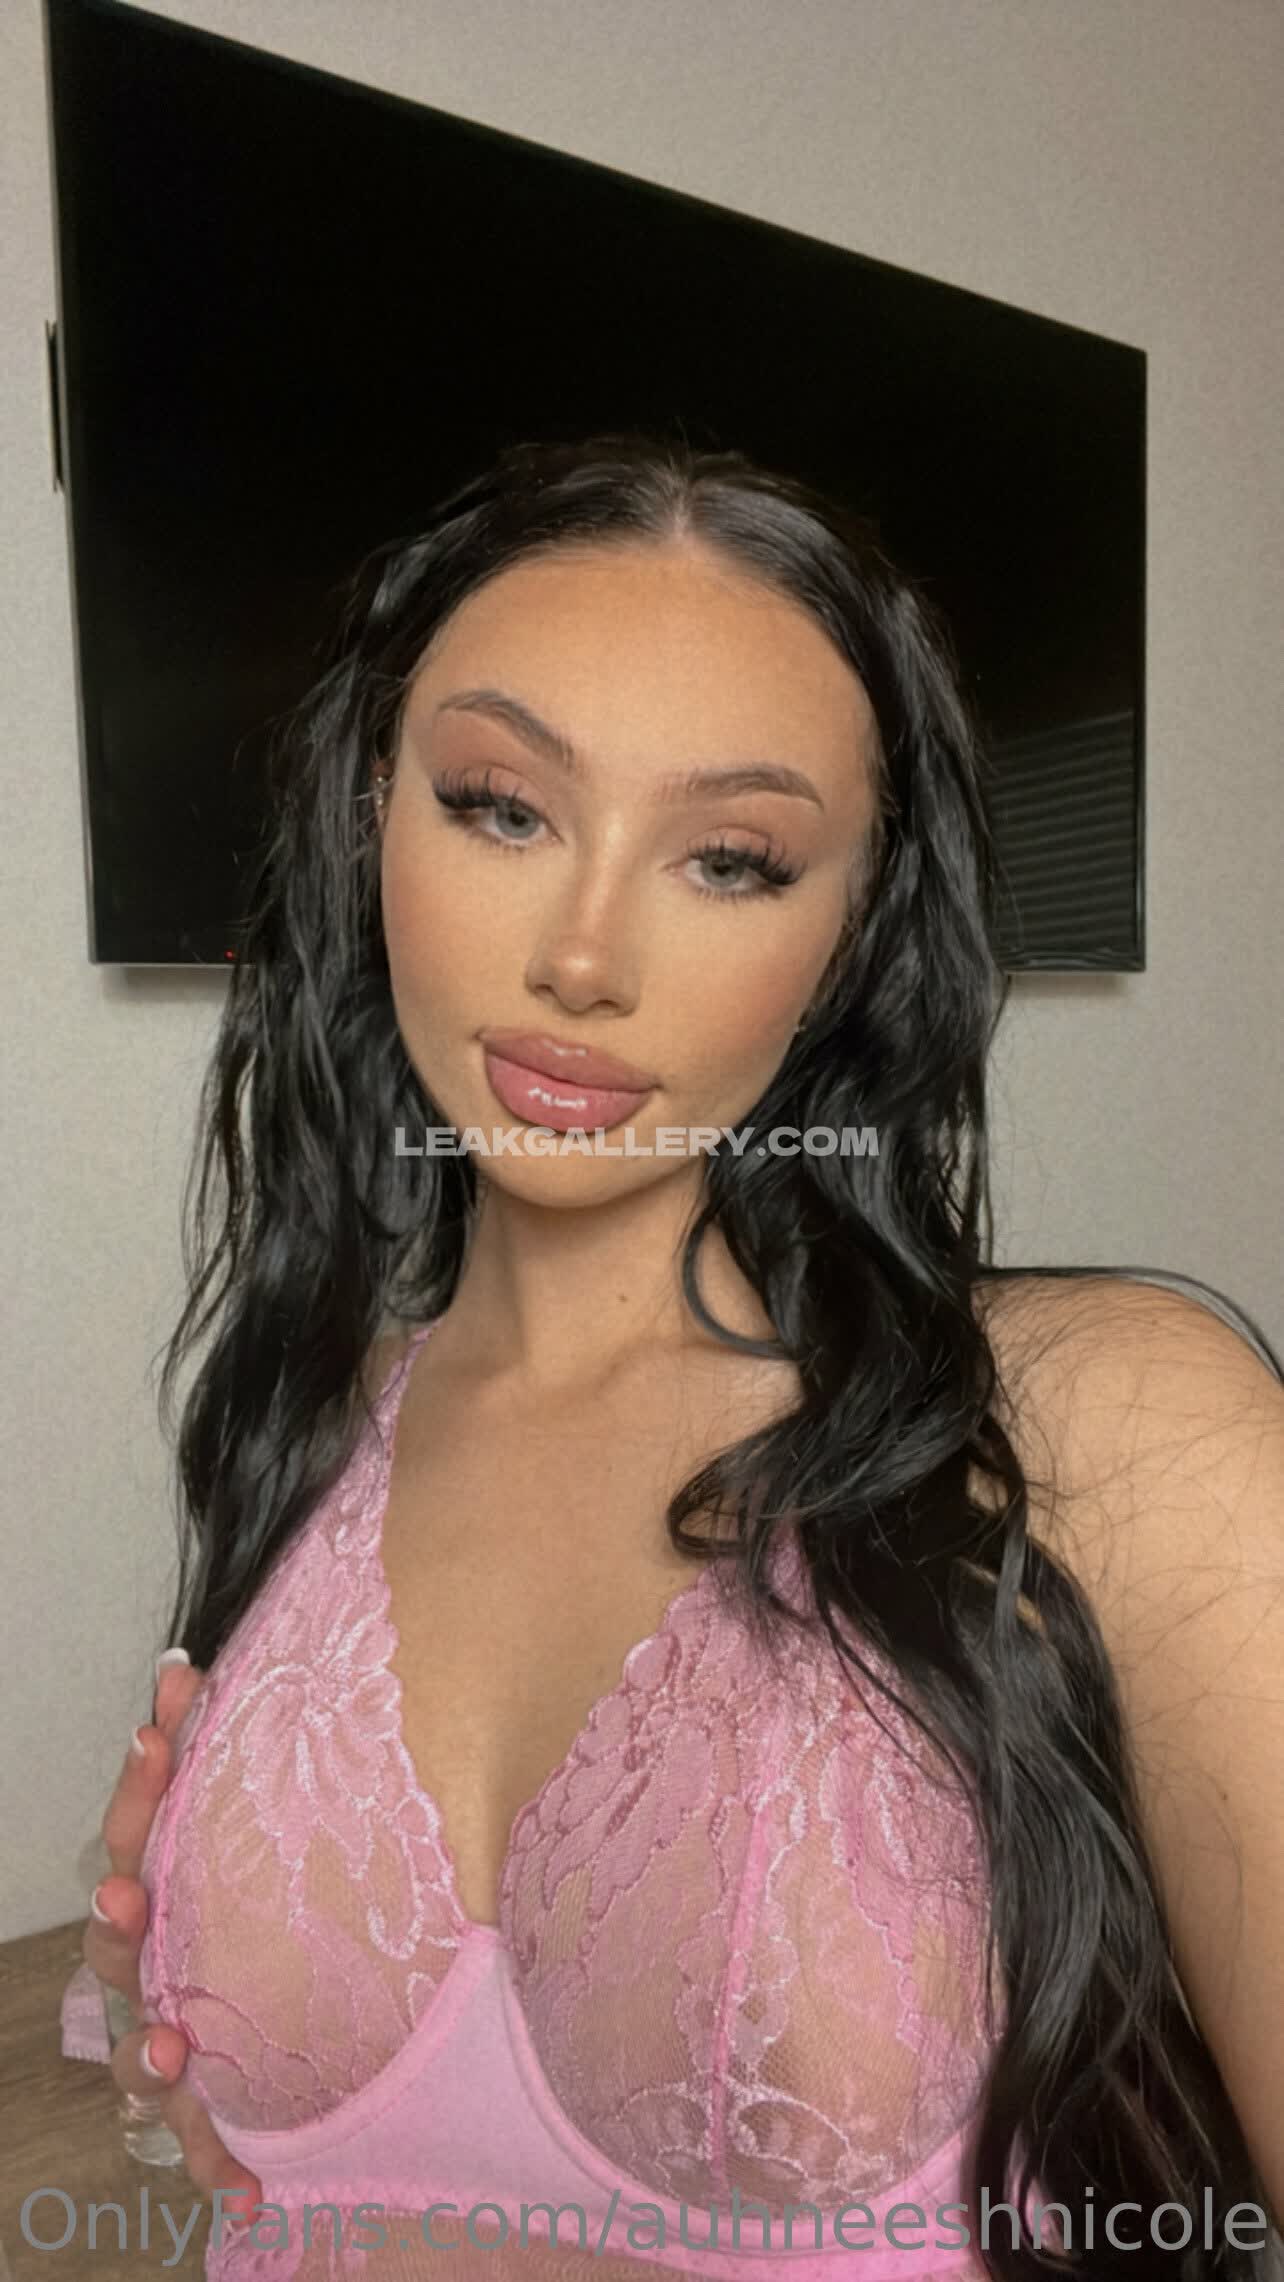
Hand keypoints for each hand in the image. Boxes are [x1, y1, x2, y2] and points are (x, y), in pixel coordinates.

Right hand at [83, 1656, 262, 2215]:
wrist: (324, 2019)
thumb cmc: (293, 1904)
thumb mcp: (299, 1827)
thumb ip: (284, 1759)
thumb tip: (266, 1672)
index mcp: (181, 1886)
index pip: (142, 1827)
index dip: (143, 1780)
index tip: (158, 1727)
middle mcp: (165, 1965)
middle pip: (123, 1940)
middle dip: (119, 1917)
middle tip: (126, 1896)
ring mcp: (180, 2039)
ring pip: (141, 2048)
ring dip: (147, 2047)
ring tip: (171, 2043)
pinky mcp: (218, 2108)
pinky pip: (209, 2145)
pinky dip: (220, 2167)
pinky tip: (250, 2189)